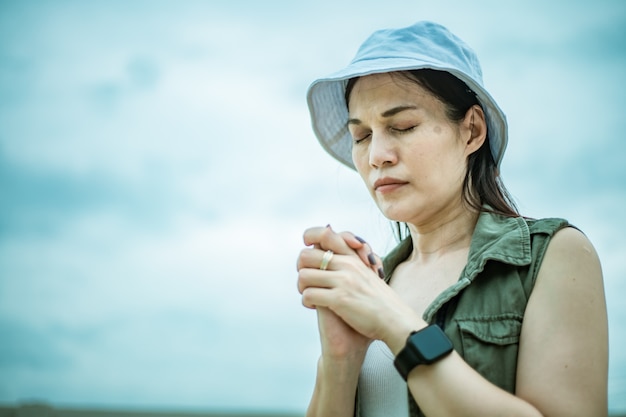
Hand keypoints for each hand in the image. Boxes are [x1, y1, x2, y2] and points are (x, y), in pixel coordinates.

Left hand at [297, 226, 418, 351]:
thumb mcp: (367, 272)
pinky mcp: (340, 299)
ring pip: (303, 275)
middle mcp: (347, 264)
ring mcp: (343, 281)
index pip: (324, 234)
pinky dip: (307, 302)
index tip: (309, 255)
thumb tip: (332, 236)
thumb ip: (351, 259)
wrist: (395, 320)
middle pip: (306, 256)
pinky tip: (315, 307)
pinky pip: (308, 294)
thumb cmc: (379, 300)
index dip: (309, 238)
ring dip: (302, 288)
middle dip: (301, 270)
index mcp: (353, 256)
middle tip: (307, 283)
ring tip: (311, 297)